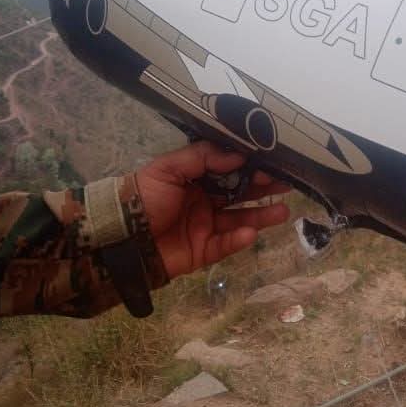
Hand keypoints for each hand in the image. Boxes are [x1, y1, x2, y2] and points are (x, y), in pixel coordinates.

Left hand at [136, 141, 290, 279]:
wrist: (119, 237)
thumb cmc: (143, 197)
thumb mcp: (168, 168)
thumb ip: (202, 158)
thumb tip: (239, 154)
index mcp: (194, 180)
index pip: (229, 172)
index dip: (249, 168)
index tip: (271, 164)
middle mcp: (203, 201)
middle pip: (240, 195)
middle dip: (263, 190)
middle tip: (286, 185)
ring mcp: (204, 227)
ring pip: (239, 221)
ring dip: (261, 216)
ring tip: (283, 212)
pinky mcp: (202, 252)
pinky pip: (225, 245)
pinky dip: (238, 240)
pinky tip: (252, 234)